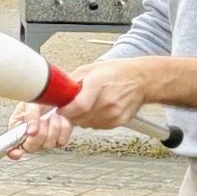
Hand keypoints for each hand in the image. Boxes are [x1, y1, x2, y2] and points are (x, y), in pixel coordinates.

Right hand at [6, 102, 66, 156]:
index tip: (17, 152)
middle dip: (40, 133)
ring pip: (48, 145)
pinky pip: (61, 141)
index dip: (12, 151)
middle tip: (43, 120)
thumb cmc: (44, 99)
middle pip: (31, 147)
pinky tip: (61, 121)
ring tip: (53, 116)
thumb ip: (30, 116)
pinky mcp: (58, 140)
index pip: (11, 145)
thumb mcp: (32, 103)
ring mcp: (44, 140)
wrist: (63, 99)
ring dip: (54, 127)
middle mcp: (30, 136)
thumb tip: (30, 130)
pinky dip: (64, 129)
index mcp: (18, 127)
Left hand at [7, 59, 149, 155]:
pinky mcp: (118, 122)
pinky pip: (97, 126)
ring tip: (86, 105)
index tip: (60, 109)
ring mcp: (114, 114)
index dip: (65, 111)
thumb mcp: (90, 69)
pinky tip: (96, 109)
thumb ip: (71, 82)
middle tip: (70, 107)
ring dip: (80, 118)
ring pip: (86, 124)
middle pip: (79, 118)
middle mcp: (107, 102)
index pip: (78, 106)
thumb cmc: (117, 72)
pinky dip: (92, 120)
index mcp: (98, 85)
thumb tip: (54, 90)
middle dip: (70, 114)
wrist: (141, 80)